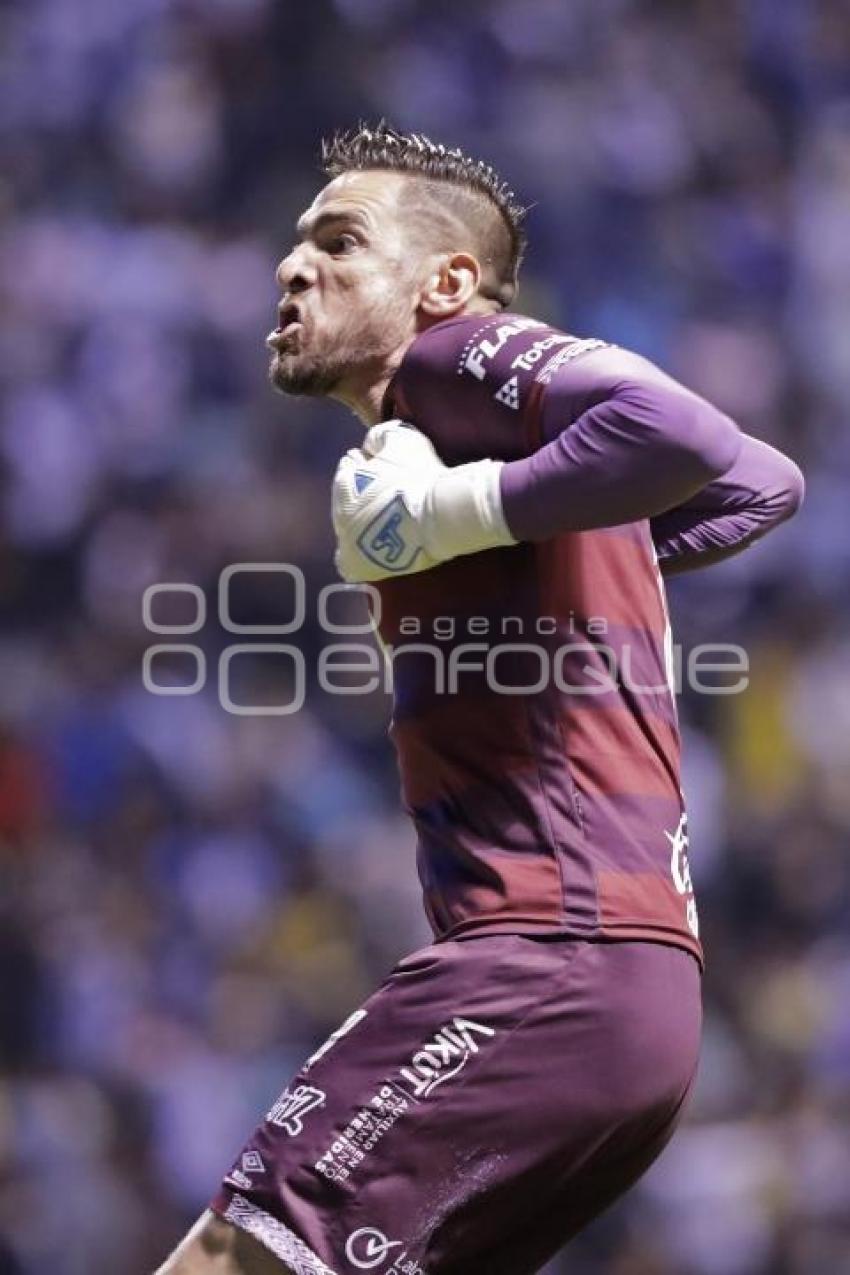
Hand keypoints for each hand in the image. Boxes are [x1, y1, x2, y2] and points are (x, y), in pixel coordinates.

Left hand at [331, 420, 514, 582]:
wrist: (438, 515)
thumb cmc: (420, 474)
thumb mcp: (400, 438)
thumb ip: (379, 436)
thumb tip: (369, 444)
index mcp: (344, 482)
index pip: (348, 469)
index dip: (367, 467)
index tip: (386, 471)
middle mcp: (338, 512)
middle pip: (347, 502)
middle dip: (363, 498)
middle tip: (389, 499)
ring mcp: (347, 541)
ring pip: (348, 532)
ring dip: (363, 526)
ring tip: (387, 525)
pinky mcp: (358, 565)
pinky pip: (348, 564)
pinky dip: (358, 557)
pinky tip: (374, 552)